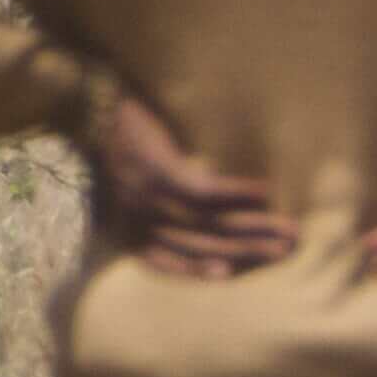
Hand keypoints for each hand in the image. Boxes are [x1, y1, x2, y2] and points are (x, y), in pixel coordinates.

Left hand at [80, 78, 293, 278]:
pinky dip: (240, 193)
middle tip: (286, 252)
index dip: (201, 272)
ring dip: (256, 228)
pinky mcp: (161, 171)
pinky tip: (266, 189)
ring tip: (289, 231)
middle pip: (202, 246)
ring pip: (212, 225)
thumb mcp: (120, 186)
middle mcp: (137, 220)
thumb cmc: (110, 141)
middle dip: (248, 253)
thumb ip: (148, 211)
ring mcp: (150, 198)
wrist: (86, 101)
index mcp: (124, 227)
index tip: (228, 274)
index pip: (167, 263)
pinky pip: (209, 193)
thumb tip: (185, 225)